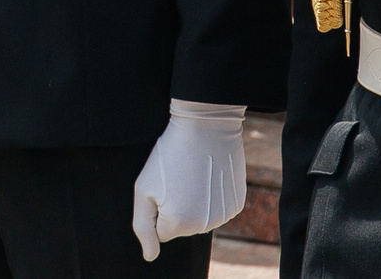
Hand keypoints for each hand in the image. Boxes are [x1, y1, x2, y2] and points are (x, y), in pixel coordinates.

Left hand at [129, 101, 246, 259]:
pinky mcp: (238, 204)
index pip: (161, 232)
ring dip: (195, 202)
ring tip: (193, 173)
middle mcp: (205, 225)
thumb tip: (150, 256)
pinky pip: (218, 210)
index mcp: (180, 223)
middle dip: (177, 207)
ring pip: (201, 219)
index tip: (163, 186)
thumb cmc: (169, 154)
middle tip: (178, 177)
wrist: (205, 126)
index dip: (158, 207)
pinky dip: (213, 197)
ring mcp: (224, 216)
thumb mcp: (143, 187)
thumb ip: (142, 227)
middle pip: (182, 227)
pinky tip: (209, 175)